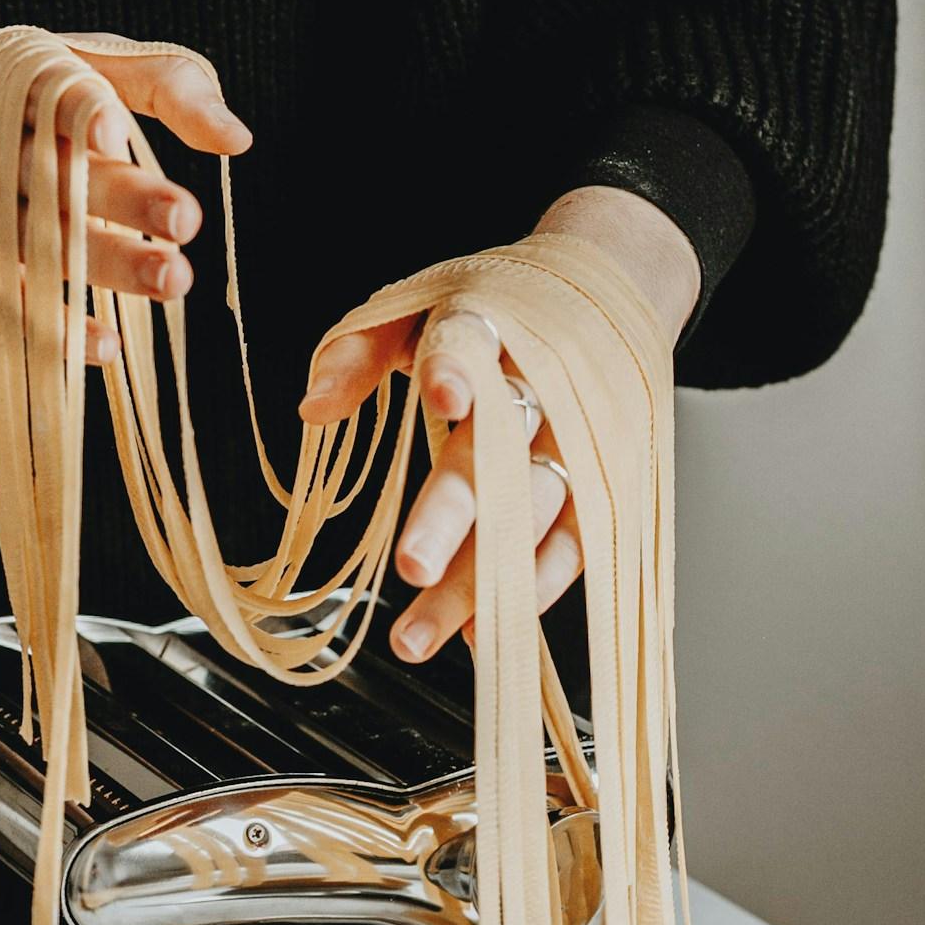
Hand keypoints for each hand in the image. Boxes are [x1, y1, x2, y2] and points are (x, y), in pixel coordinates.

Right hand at [0, 31, 253, 363]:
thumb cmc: (20, 100)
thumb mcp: (81, 65)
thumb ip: (165, 84)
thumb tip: (238, 139)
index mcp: (26, 86)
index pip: (55, 94)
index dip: (81, 112)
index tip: (115, 133)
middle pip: (62, 174)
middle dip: (125, 197)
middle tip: (186, 220)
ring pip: (45, 242)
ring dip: (111, 263)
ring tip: (174, 279)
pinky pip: (10, 304)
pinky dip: (57, 328)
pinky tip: (108, 346)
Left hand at [297, 186, 699, 662]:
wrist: (612, 290)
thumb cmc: (498, 307)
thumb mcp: (418, 306)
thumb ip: (358, 354)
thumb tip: (312, 409)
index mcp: (488, 328)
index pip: (471, 345)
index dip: (457, 371)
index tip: (442, 397)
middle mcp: (541, 386)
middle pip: (500, 453)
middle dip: (455, 515)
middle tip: (412, 566)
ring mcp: (580, 439)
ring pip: (533, 514)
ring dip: (482, 581)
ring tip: (421, 634)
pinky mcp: (608, 481)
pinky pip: (575, 545)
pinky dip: (533, 589)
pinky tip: (482, 631)